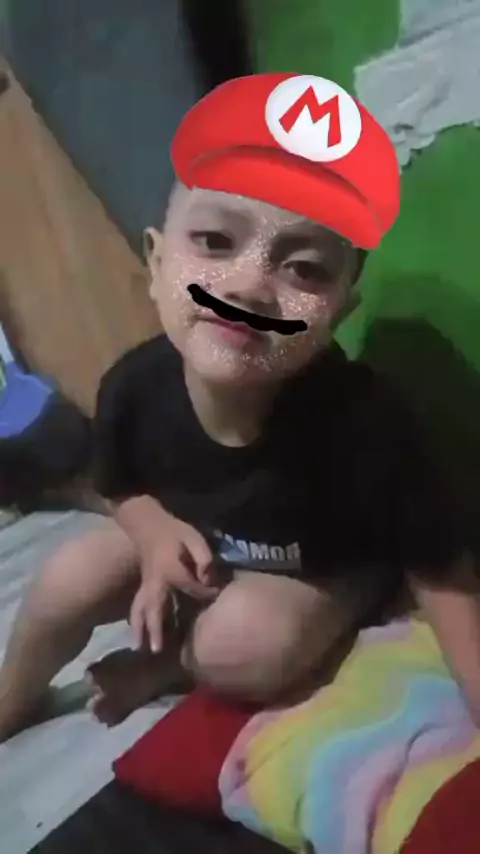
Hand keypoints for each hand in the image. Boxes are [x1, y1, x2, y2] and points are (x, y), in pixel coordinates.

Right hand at [130, 516, 218, 652]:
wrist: (147, 524)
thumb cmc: (173, 532)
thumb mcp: (193, 538)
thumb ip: (203, 557)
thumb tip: (208, 578)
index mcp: (170, 570)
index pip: (191, 587)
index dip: (206, 591)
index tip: (217, 593)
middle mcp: (155, 582)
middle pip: (153, 608)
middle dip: (155, 629)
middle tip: (155, 651)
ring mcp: (146, 585)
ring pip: (139, 609)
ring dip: (139, 628)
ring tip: (139, 648)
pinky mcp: (143, 586)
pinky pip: (138, 606)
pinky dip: (136, 620)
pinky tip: (138, 635)